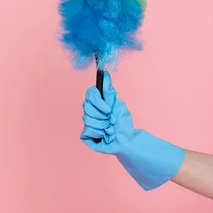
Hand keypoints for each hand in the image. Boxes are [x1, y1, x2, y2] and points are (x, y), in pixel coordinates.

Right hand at [80, 72, 184, 190]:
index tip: (108, 109)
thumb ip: (108, 89)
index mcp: (95, 102)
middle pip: (87, 108)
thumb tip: (105, 72)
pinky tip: (105, 136)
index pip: (89, 95)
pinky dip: (99, 134)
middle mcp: (89, 111)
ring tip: (110, 130)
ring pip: (88, 120)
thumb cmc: (122, 122)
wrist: (126, 139)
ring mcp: (86, 123)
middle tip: (111, 120)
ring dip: (103, 126)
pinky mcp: (85, 135)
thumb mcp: (117, 102)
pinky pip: (87, 131)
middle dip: (102, 116)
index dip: (98, 103)